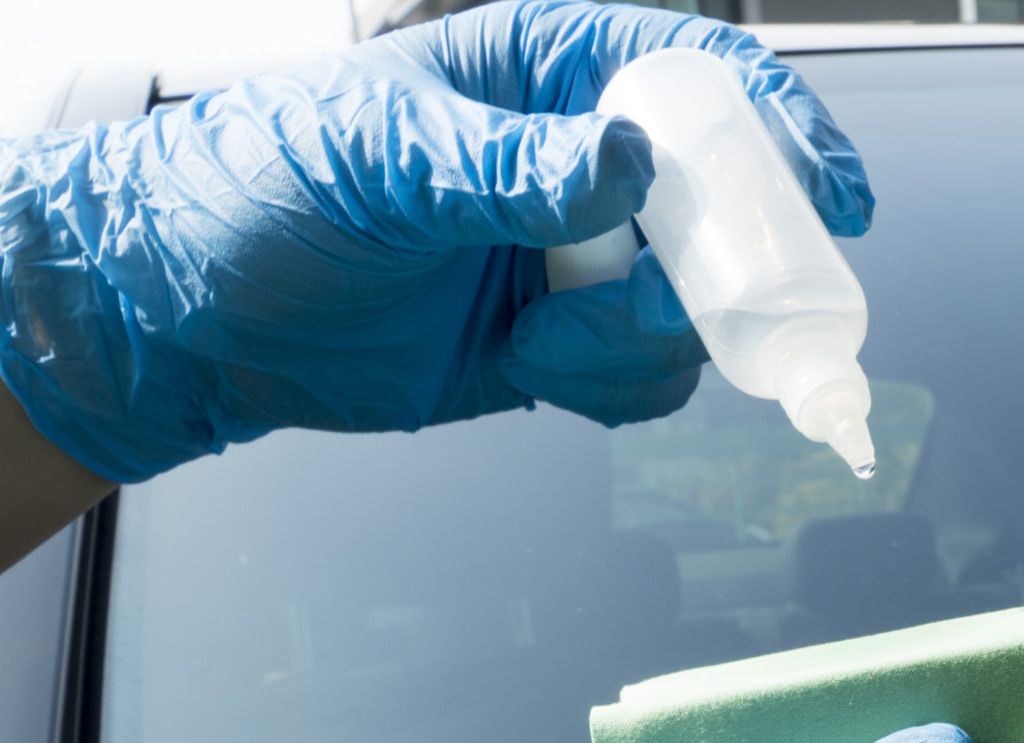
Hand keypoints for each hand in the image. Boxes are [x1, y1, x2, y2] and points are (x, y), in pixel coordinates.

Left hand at [0, 0, 871, 481]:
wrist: (192, 311)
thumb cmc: (260, 185)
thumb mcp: (376, 156)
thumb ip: (504, 164)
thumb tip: (619, 165)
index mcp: (548, 73)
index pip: (702, 76)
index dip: (783, 127)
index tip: (831, 196)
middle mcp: (583, 161)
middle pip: (731, 206)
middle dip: (735, 269)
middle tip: (697, 307)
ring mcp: (582, 258)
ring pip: (700, 310)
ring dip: (649, 343)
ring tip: (548, 341)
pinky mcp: (566, 344)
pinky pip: (650, 376)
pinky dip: (614, 389)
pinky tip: (533, 372)